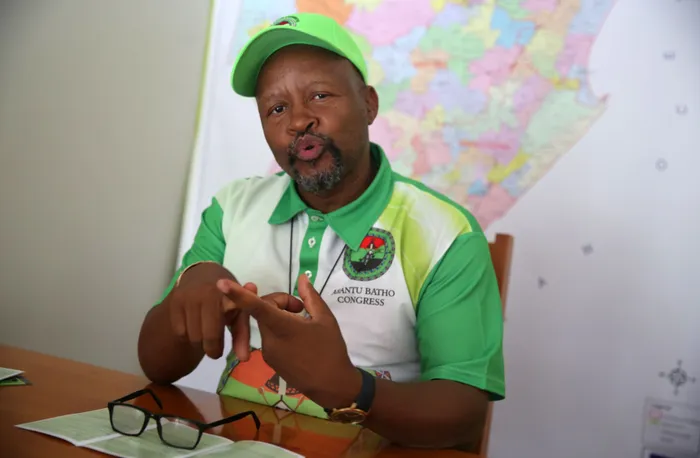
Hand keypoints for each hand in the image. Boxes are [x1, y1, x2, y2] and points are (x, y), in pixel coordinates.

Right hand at [167, 263, 302, 360]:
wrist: (202, 275)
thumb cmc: (226, 299)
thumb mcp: (238, 313)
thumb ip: (243, 334)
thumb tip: (244, 360)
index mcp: (227, 296)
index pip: (225, 322)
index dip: (222, 342)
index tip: (222, 356)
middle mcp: (206, 294)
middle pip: (205, 337)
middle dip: (211, 348)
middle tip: (216, 352)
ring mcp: (188, 296)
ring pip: (191, 336)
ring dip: (199, 343)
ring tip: (206, 338)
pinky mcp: (174, 301)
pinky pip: (179, 331)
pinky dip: (186, 335)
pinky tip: (194, 327)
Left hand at [217, 274, 360, 408]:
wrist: (331, 386)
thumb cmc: (331, 350)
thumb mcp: (325, 319)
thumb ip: (310, 297)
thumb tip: (302, 278)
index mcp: (283, 327)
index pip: (256, 307)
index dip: (238, 294)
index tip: (221, 284)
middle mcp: (269, 340)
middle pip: (263, 310)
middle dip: (279, 303)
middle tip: (301, 308)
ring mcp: (268, 352)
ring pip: (266, 324)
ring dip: (279, 316)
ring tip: (303, 323)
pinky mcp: (270, 360)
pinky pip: (269, 337)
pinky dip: (279, 330)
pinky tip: (298, 338)